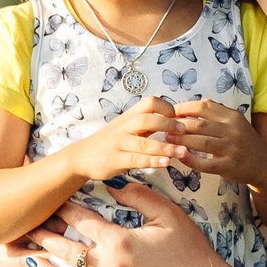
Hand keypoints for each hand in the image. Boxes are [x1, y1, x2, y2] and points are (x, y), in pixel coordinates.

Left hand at [13, 181, 258, 266]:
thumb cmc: (190, 250)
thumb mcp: (168, 215)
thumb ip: (139, 195)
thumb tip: (111, 183)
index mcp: (119, 241)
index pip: (80, 221)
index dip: (62, 210)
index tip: (49, 202)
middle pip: (65, 250)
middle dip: (43, 238)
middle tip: (26, 229)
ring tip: (30, 262)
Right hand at [60, 96, 188, 184]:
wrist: (82, 156)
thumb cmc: (110, 141)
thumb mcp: (127, 127)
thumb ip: (147, 123)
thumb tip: (175, 119)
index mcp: (129, 116)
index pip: (150, 102)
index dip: (167, 107)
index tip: (179, 118)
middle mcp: (124, 127)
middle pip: (147, 119)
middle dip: (168, 124)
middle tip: (184, 131)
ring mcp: (119, 144)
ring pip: (144, 143)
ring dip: (165, 147)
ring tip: (182, 151)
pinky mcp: (115, 160)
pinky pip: (136, 160)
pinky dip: (152, 161)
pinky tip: (166, 163)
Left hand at [171, 99, 266, 186]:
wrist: (264, 164)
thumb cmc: (243, 141)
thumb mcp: (234, 122)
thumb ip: (215, 114)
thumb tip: (186, 107)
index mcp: (232, 116)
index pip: (204, 106)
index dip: (184, 108)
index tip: (171, 112)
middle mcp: (233, 130)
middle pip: (200, 125)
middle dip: (179, 126)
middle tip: (164, 128)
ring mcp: (231, 149)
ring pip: (201, 143)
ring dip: (181, 141)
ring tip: (168, 140)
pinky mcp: (229, 166)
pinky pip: (205, 164)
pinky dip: (190, 160)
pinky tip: (180, 157)